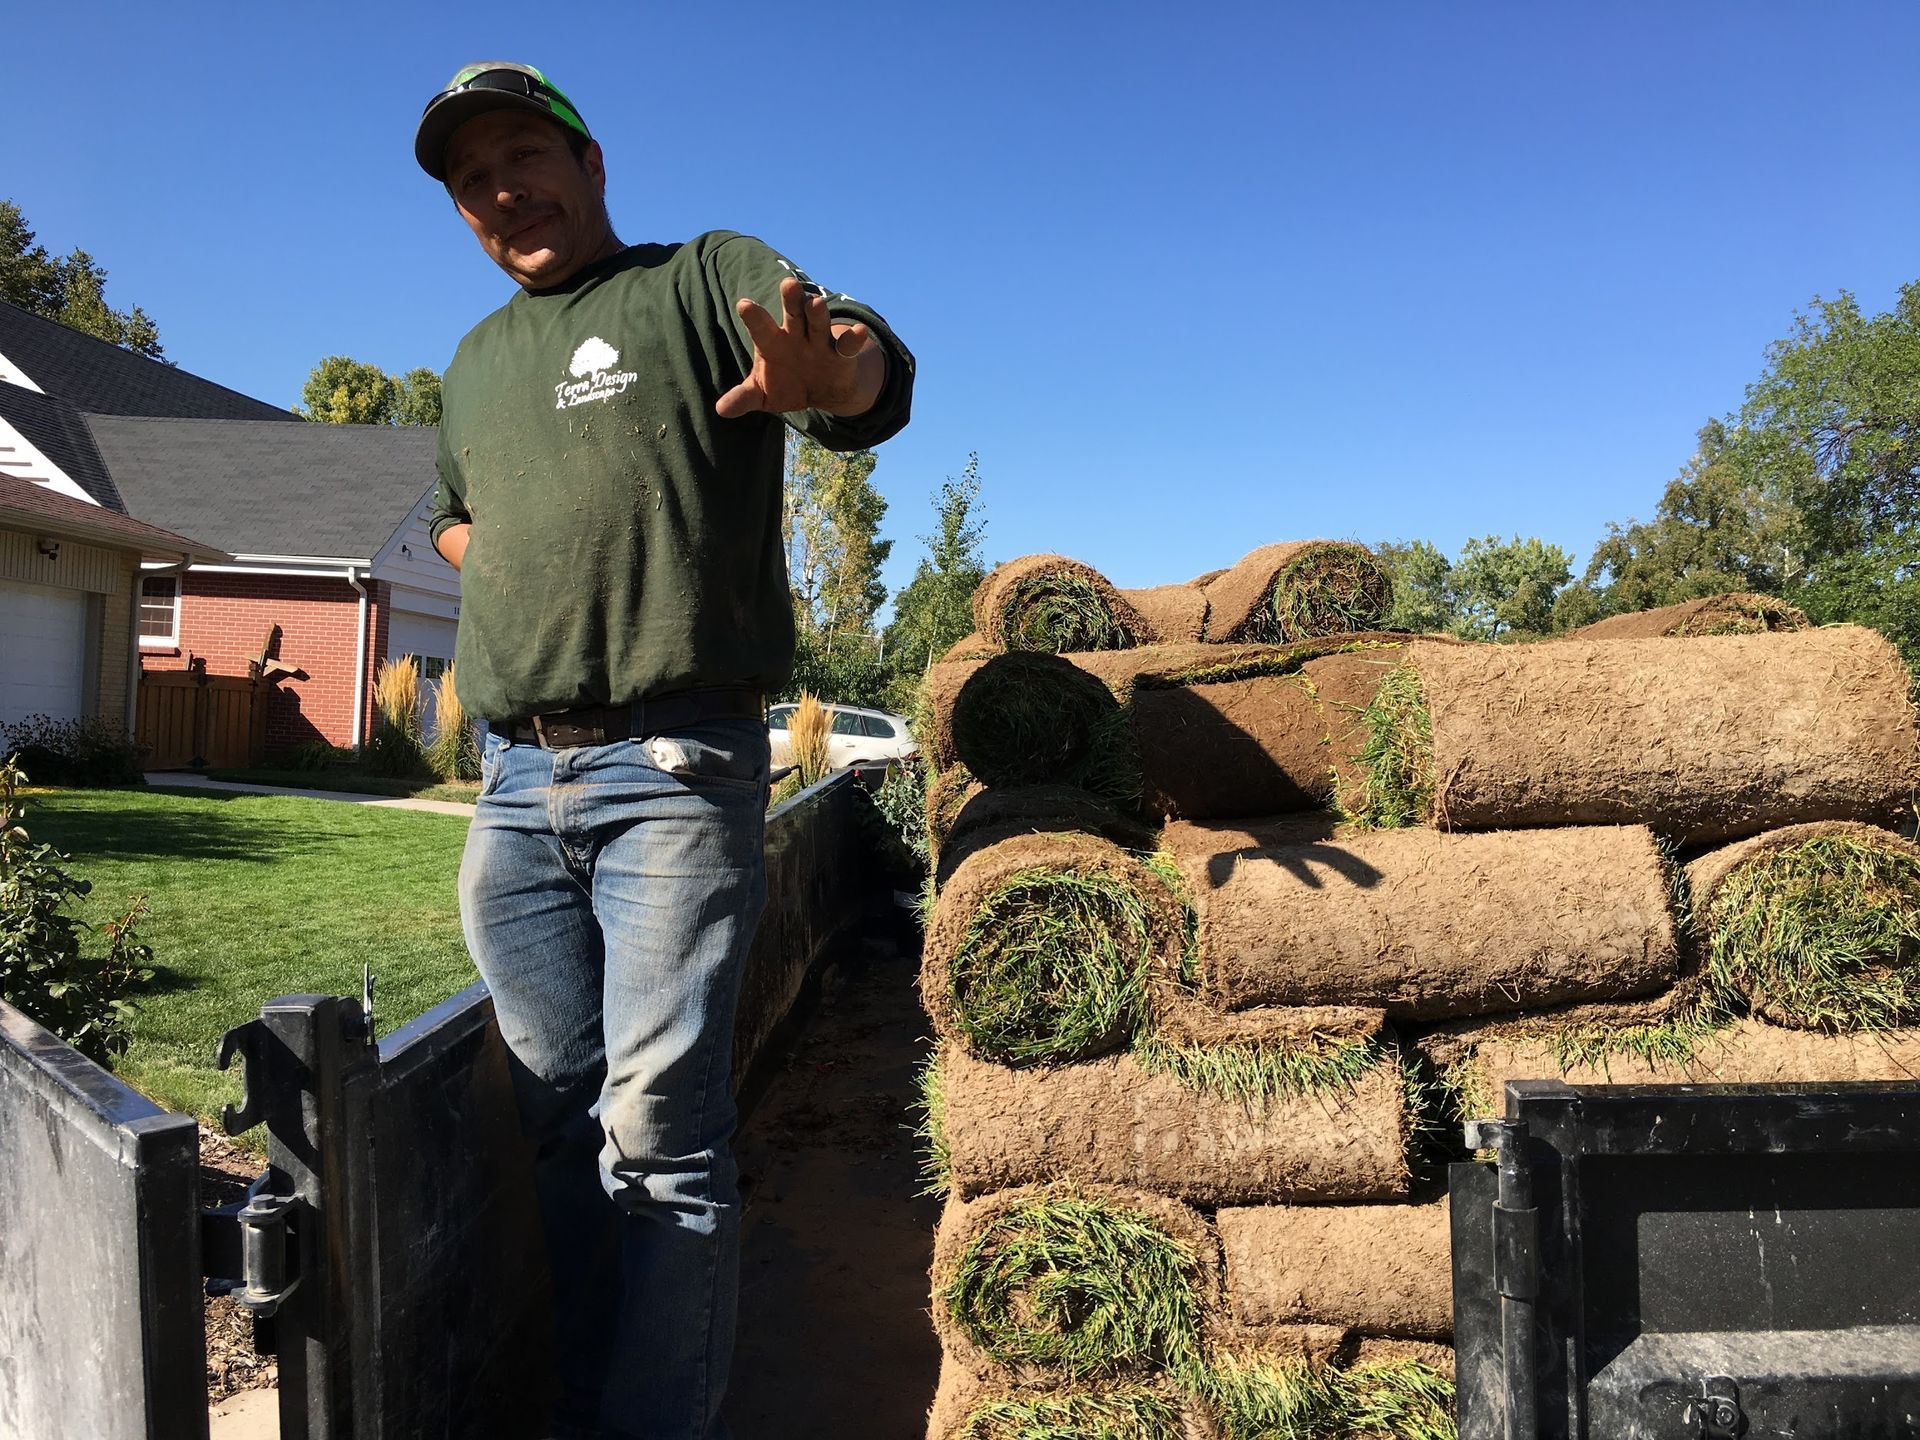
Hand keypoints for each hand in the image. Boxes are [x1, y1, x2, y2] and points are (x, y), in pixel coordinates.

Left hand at [715, 276, 883, 418]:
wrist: (821, 391)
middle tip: (788, 284)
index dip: (754, 317)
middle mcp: (797, 335)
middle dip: (791, 300)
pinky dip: (853, 339)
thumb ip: (744, 398)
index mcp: (773, 342)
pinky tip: (858, 333)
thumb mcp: (763, 394)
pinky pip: (848, 346)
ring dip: (818, 314)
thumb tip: (721, 410)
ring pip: (819, 323)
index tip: (744, 304)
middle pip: (793, 314)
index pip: (761, 328)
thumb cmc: (785, 384)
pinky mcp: (842, 355)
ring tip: (815, 304)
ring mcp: (820, 342)